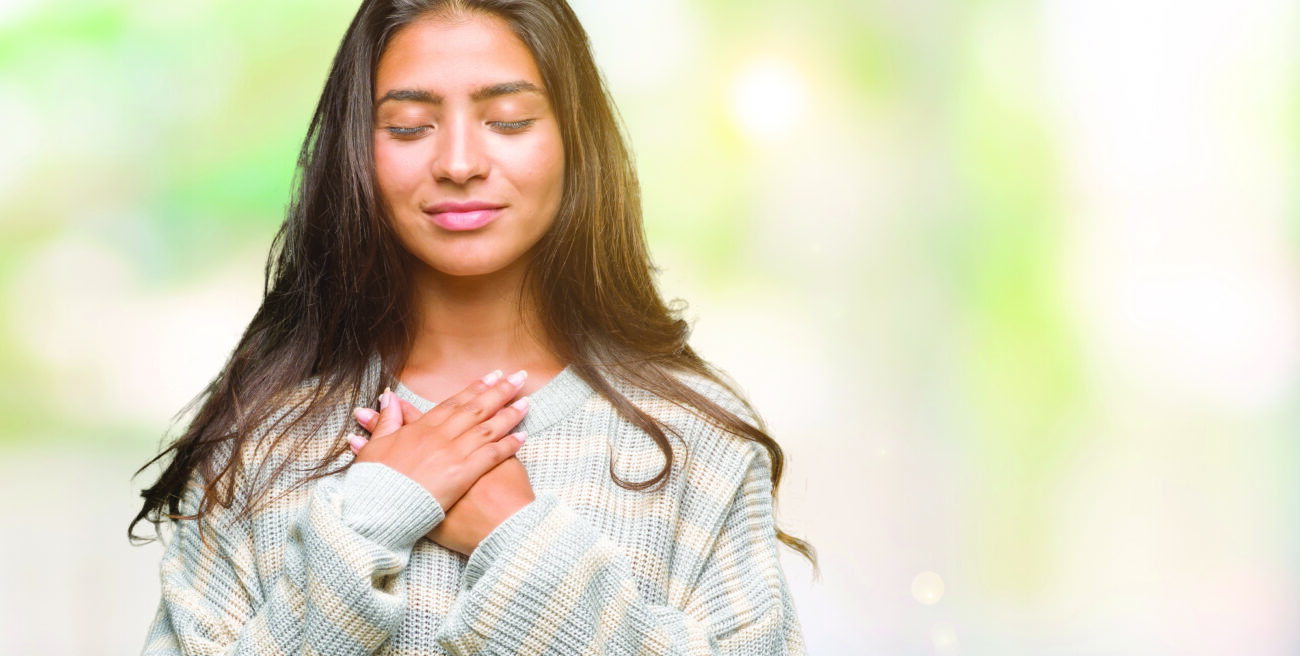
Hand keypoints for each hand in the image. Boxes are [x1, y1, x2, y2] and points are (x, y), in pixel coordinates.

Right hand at [350, 371, 535, 552]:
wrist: (377, 509)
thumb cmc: (374, 483)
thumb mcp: (374, 447)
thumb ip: (386, 422)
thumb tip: (389, 398)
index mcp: (420, 429)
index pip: (453, 404)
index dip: (473, 389)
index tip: (491, 377)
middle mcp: (440, 437)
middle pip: (475, 409)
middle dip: (499, 392)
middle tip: (518, 378)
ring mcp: (452, 454)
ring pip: (487, 428)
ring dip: (509, 414)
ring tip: (526, 402)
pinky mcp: (462, 475)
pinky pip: (490, 456)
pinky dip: (508, 445)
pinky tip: (523, 437)